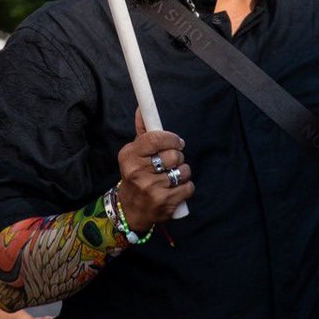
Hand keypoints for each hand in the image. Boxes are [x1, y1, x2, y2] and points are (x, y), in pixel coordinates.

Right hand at [116, 109, 193, 232]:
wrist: (131, 209)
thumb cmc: (136, 175)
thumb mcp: (134, 153)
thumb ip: (143, 131)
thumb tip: (142, 108)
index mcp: (129, 156)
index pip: (156, 138)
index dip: (171, 138)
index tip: (176, 142)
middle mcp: (137, 171)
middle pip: (174, 155)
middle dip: (178, 157)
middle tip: (171, 162)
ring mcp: (151, 188)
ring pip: (183, 171)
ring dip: (183, 172)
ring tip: (172, 176)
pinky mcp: (164, 202)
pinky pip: (188, 187)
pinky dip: (186, 187)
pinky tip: (175, 189)